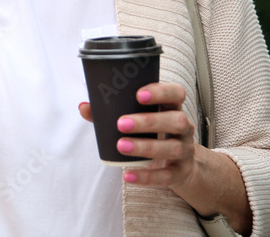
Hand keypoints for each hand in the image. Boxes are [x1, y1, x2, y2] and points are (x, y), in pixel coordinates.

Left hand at [78, 82, 198, 187]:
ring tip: (121, 146)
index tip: (139, 94)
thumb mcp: (138, 119)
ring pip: (172, 148)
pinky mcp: (181, 172)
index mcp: (172, 108)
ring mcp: (185, 150)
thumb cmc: (152, 133)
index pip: (176, 93)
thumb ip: (110, 112)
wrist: (179, 165)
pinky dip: (147, 176)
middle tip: (121, 124)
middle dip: (148, 121)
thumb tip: (84, 106)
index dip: (161, 92)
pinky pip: (167, 176)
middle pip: (176, 120)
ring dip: (146, 147)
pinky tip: (128, 174)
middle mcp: (184, 127)